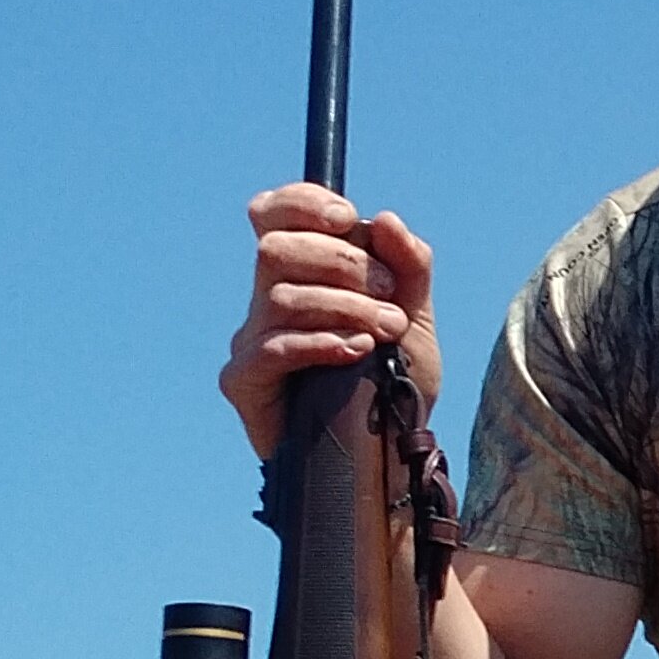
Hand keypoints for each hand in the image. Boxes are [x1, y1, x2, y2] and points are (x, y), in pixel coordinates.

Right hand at [222, 183, 439, 458]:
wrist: (391, 455)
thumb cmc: (395, 383)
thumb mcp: (415, 316)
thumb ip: (407, 265)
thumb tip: (382, 218)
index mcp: (300, 274)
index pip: (272, 214)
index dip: (300, 203)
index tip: (347, 217)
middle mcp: (266, 301)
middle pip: (275, 249)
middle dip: (342, 264)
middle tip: (389, 296)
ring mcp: (250, 341)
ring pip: (281, 297)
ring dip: (346, 309)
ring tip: (386, 334)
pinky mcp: (244, 381)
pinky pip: (273, 347)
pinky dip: (320, 342)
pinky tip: (355, 351)